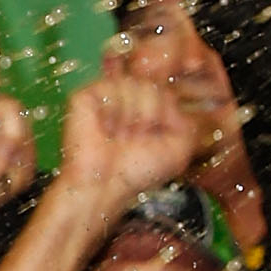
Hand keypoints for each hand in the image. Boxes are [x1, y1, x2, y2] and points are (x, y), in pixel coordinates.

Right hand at [54, 65, 203, 227]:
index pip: (165, 91)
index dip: (164, 113)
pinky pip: (110, 86)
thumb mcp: (179, 149)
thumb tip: (172, 100)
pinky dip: (112, 110)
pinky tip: (105, 128)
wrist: (105, 186)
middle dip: (150, 114)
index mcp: (145, 110)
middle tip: (133, 139)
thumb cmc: (137, 172)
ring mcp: (104, 97)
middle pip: (152, 85)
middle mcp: (125, 101)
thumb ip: (187, 120)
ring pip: (133, 83)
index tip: (152, 137)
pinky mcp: (83, 97)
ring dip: (131, 115)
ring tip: (118, 135)